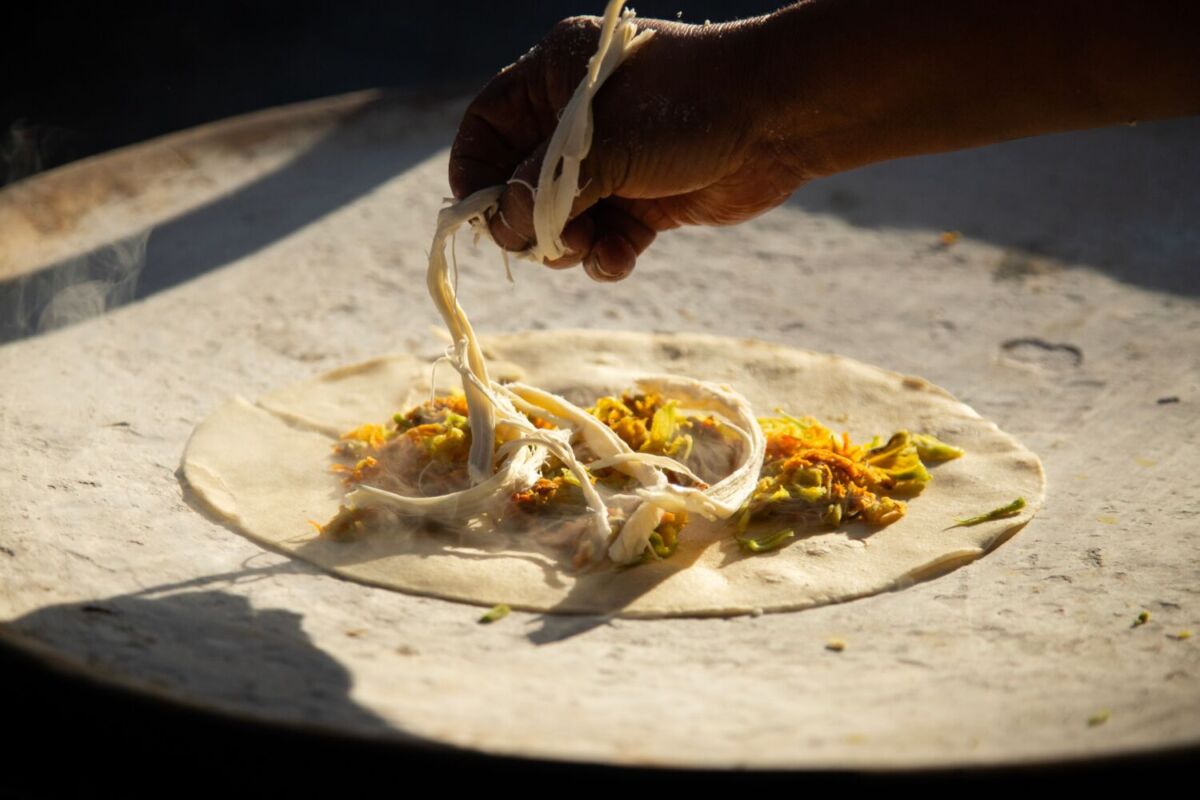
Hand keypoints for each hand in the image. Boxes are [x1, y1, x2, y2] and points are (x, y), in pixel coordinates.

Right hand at [449, 14, 805, 281]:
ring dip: (569, 245)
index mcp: (555, 78)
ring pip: (562, 219)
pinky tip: (621, 258)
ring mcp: (613, 162)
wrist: (780, 120)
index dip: (475, 172)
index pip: (486, 126)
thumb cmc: (687, 108)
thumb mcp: (601, 146)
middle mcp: (578, 120)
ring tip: (591, 246)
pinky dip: (606, 255)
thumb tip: (504, 227)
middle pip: (520, 183)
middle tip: (545, 244)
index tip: (480, 216)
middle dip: (529, 221)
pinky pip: (606, 237)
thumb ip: (543, 187)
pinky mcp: (646, 200)